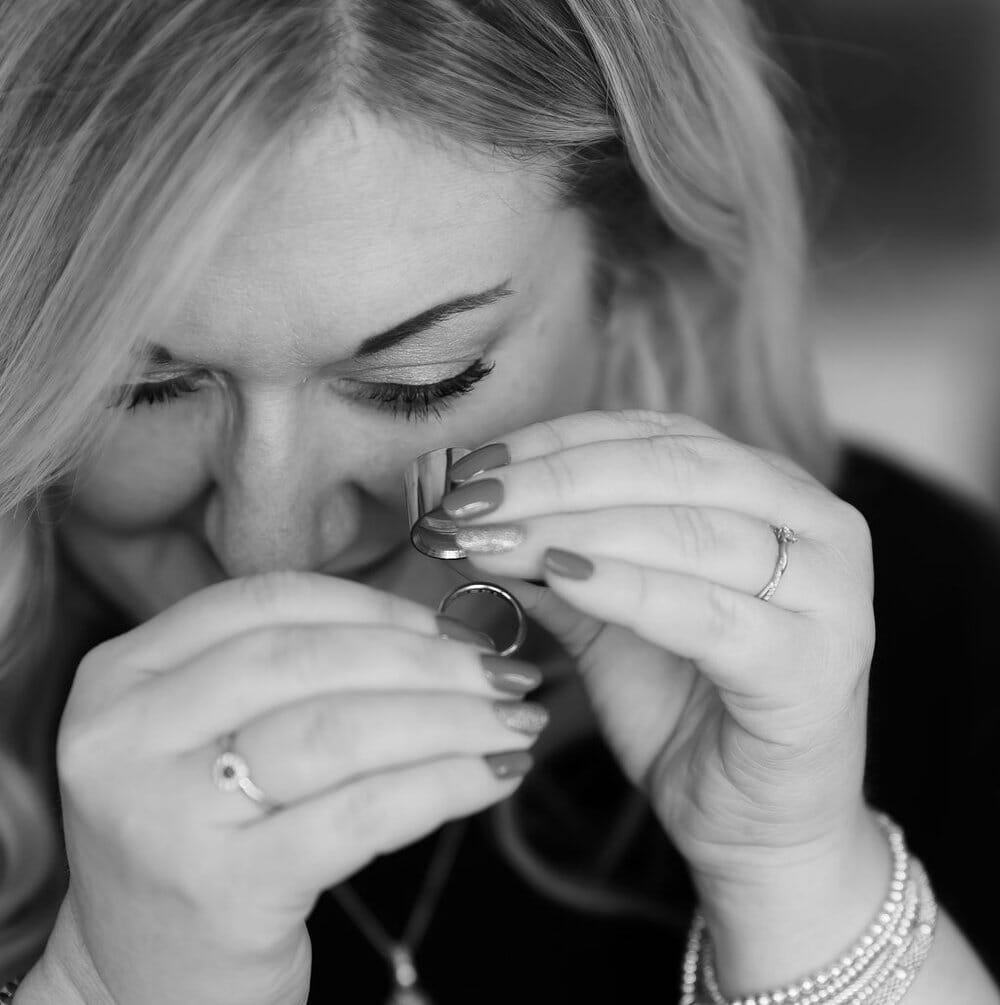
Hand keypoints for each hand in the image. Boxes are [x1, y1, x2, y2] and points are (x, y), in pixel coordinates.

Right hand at [50, 573, 543, 1004]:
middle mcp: (125, 736)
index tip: (450, 626)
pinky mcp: (223, 891)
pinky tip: (496, 776)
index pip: (268, 602)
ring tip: (513, 722)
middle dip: (426, 661)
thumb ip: (291, 672)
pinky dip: (445, 784)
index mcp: (123, 675)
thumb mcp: (208, 737)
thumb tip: (441, 634)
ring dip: (450, 719)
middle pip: (308, 660)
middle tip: (504, 675)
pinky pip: (362, 813)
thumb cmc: (204, 841)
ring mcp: (164, 815)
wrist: (149, 985)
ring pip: (339, 731)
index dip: (375, 606)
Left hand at [443, 410, 874, 884]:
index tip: (472, 467)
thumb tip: (468, 515)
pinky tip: (561, 576)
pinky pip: (706, 612)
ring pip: (686, 530)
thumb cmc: (687, 708)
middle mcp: (814, 523)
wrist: (758, 823)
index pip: (654, 435)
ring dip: (572, 528)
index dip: (555, 442)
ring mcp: (829, 593)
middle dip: (554, 480)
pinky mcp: (814, 665)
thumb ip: (554, 561)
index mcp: (771, 490)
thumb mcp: (608, 619)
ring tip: (492, 538)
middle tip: (469, 502)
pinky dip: (627, 587)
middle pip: (670, 468)